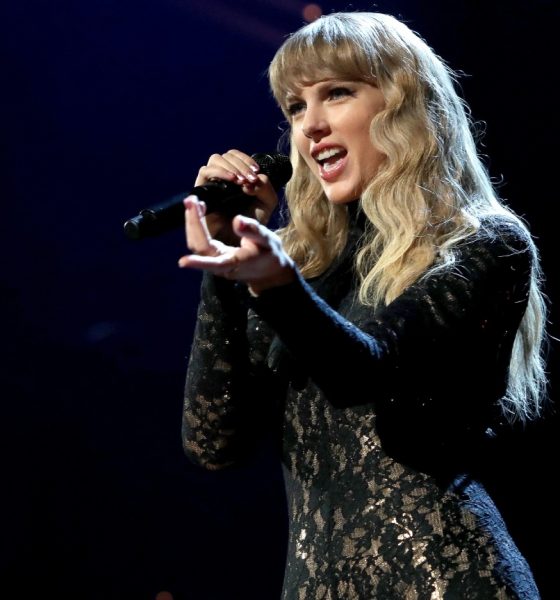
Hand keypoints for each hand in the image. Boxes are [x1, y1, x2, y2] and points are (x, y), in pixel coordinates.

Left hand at [178, 196, 294, 294]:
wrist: (269, 270)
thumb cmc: (269, 254)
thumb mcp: (267, 240)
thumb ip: (253, 231)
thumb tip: (237, 220)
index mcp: (235, 263)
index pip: (214, 262)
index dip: (198, 262)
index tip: (183, 262)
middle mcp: (221, 265)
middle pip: (199, 247)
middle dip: (192, 223)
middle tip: (191, 200)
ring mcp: (215, 262)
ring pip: (196, 244)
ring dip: (191, 222)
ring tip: (192, 202)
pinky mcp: (213, 257)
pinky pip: (199, 241)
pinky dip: (196, 225)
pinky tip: (198, 210)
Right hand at [194, 149, 278, 243]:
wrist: (241, 240)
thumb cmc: (253, 222)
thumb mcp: (267, 202)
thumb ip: (265, 186)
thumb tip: (247, 180)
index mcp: (237, 176)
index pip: (237, 156)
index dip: (246, 159)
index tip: (256, 171)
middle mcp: (222, 177)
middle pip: (227, 155)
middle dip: (241, 164)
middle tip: (250, 178)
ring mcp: (211, 183)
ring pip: (215, 159)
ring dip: (231, 166)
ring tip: (242, 181)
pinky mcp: (200, 191)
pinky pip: (205, 172)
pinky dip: (220, 172)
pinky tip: (233, 181)